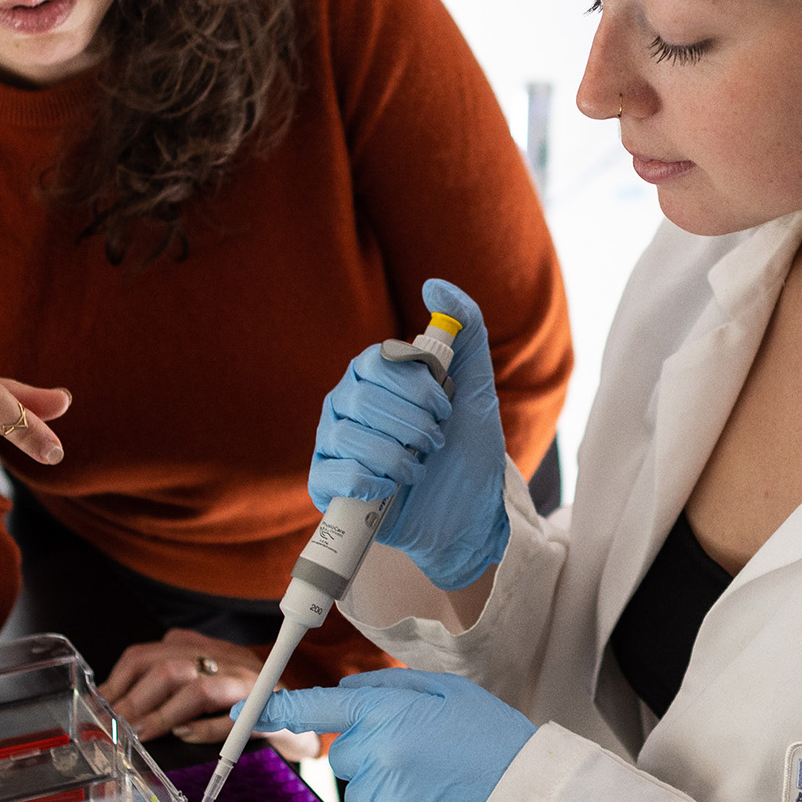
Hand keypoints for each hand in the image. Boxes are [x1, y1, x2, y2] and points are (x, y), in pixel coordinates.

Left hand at [98, 632, 320, 756]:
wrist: (303, 717)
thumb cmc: (245, 704)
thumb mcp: (204, 685)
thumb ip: (168, 688)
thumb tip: (116, 707)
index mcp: (203, 648)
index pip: (148, 654)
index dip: (119, 683)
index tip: (101, 709)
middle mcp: (225, 658)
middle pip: (169, 667)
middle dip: (136, 700)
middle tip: (118, 728)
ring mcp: (249, 682)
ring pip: (199, 688)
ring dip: (164, 714)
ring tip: (144, 734)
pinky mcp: (271, 709)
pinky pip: (235, 717)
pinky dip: (206, 728)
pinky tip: (186, 736)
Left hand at [246, 668, 535, 801]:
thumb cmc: (495, 745)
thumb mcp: (450, 693)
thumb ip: (391, 688)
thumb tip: (343, 694)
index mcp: (387, 713)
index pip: (315, 708)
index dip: (273, 710)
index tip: (240, 713)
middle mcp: (375, 758)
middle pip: (346, 758)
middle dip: (376, 758)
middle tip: (426, 762)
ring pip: (361, 798)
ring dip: (389, 795)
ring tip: (438, 792)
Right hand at [310, 279, 509, 588]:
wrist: (466, 516)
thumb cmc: (466, 449)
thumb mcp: (476, 387)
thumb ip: (466, 331)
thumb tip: (435, 285)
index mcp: (372, 375)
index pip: (377, 361)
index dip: (415, 385)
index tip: (446, 407)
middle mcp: (344, 404)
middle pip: (361, 397)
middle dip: (411, 423)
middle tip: (436, 442)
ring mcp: (331, 444)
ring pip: (348, 435)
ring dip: (396, 455)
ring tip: (419, 469)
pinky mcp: (324, 485)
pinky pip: (333, 474)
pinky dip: (370, 481)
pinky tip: (392, 489)